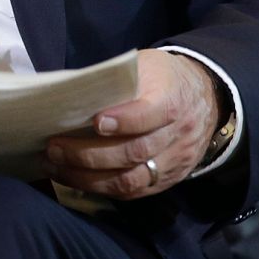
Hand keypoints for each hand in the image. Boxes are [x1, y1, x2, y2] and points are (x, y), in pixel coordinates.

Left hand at [44, 49, 219, 197]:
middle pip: (135, 151)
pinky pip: (133, 192)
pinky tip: (73, 178)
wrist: (205, 97)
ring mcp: (176, 160)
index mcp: (172, 98)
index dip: (124, 120)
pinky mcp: (169, 180)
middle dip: (88, 154)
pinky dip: (99, 188)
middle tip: (54, 148)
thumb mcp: (143, 66)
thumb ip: (115, 81)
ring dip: (86, 177)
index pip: (151, 114)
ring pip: (131, 180)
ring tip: (54, 166)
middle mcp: (179, 133)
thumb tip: (68, 96)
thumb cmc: (161, 78)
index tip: (94, 122)